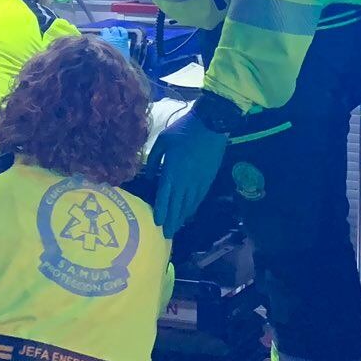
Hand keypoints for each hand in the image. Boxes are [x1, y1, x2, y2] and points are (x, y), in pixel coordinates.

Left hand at [152, 108, 227, 236]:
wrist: (210, 125)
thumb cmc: (183, 130)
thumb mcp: (162, 141)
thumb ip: (153, 159)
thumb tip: (150, 176)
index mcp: (171, 171)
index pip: (164, 196)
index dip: (161, 211)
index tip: (157, 223)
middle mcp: (184, 181)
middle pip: (176, 205)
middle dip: (171, 221)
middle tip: (167, 235)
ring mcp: (198, 182)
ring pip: (189, 204)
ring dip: (182, 217)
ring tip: (176, 228)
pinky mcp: (207, 179)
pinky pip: (199, 198)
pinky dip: (193, 208)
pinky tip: (189, 214)